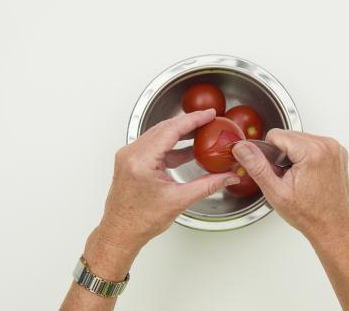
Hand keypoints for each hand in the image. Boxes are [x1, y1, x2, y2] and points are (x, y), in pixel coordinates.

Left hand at [96, 109, 239, 251]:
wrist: (121, 232)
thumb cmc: (140, 220)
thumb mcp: (179, 200)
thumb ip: (207, 185)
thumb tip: (227, 177)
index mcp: (141, 161)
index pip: (171, 130)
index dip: (193, 120)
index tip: (208, 114)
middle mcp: (131, 154)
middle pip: (164, 128)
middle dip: (188, 123)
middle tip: (209, 120)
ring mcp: (128, 156)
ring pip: (158, 135)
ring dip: (180, 133)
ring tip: (201, 132)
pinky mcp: (130, 161)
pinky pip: (153, 146)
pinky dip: (171, 145)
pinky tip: (187, 149)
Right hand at [232, 129, 348, 241]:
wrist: (331, 225)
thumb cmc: (308, 213)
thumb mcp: (275, 192)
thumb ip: (257, 166)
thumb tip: (243, 148)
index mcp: (312, 152)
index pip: (276, 135)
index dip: (270, 154)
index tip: (280, 172)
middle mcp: (327, 145)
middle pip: (289, 135)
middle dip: (283, 154)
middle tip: (289, 177)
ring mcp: (335, 148)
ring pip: (299, 138)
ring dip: (294, 154)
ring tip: (299, 177)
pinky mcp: (338, 151)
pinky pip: (312, 144)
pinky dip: (306, 155)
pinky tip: (308, 174)